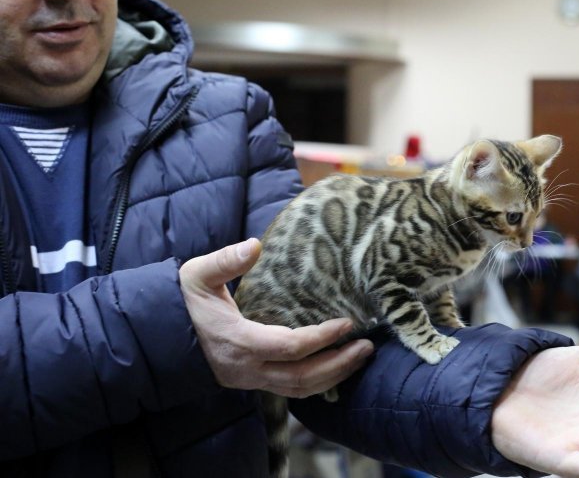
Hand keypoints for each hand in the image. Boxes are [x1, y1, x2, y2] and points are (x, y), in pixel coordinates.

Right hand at [179, 238, 373, 396]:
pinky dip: (316, 383)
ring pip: (298, 390)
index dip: (322, 338)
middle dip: (338, 364)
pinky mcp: (251, 382)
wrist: (156, 336)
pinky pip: (289, 390)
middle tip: (367, 347)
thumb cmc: (180, 302)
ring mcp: (249, 379)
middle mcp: (247, 367)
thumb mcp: (197, 275)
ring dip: (332, 376)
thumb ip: (225, 260)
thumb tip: (255, 245)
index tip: (346, 323)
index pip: (290, 347)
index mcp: (238, 341)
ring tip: (359, 358)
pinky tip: (334, 368)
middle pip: (301, 378)